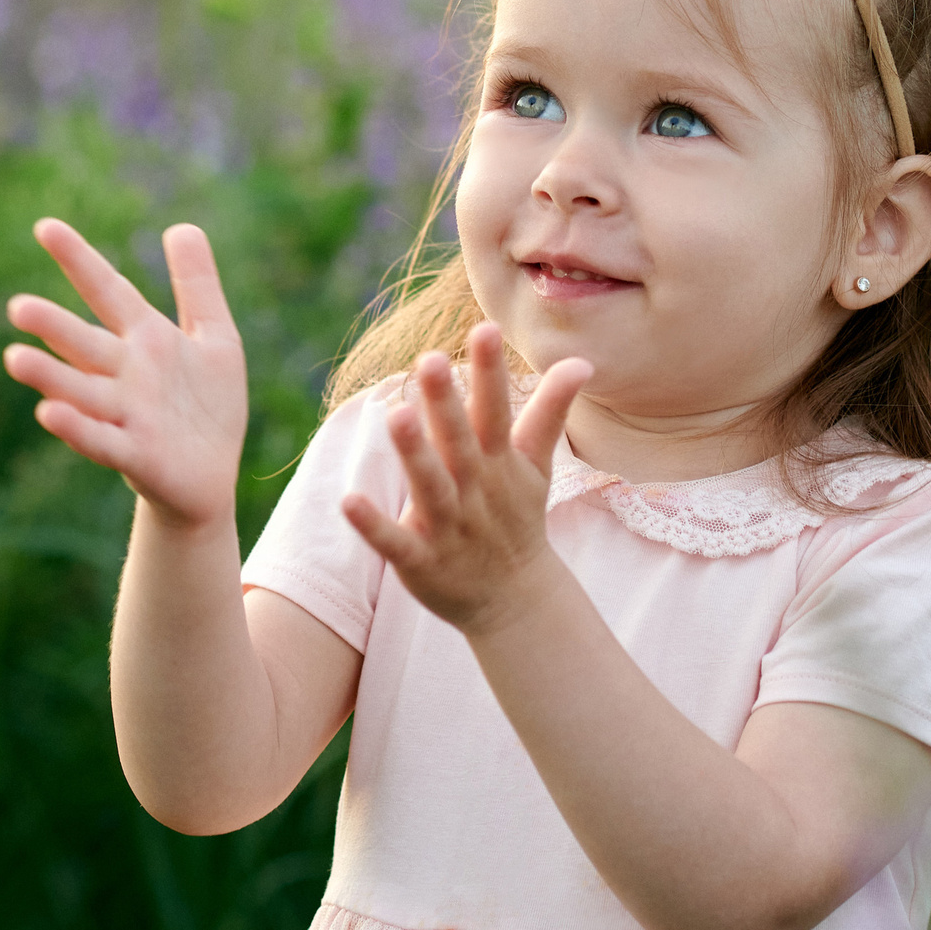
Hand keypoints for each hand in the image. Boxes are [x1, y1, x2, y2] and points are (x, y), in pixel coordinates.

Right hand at [4, 219, 245, 530]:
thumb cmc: (206, 406)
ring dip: (50, 377)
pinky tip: (49, 414)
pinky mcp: (135, 454)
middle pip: (84, 344)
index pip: (109, 291)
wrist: (212, 476)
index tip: (45, 226)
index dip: (80, 260)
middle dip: (53, 327)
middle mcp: (126, 373)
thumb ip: (197, 285)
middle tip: (18, 307)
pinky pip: (102, 440)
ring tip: (15, 360)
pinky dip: (78, 429)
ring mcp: (126, 414)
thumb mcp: (215, 337)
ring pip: (82, 391)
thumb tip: (181, 226)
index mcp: (146, 339)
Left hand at [342, 324, 591, 635]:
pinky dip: (374, 525)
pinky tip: (349, 501)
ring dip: (414, 453)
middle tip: (429, 360)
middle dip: (445, 404)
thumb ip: (551, 410)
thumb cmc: (516, 519)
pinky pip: (396, 542)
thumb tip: (581, 361)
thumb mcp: (536, 465)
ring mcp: (449, 527)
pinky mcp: (421, 562)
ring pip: (430, 486)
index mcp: (498, 463)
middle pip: (459, 442)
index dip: (491, 372)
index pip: (496, 411)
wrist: (513, 600)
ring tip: (395, 415)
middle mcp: (475, 490)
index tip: (486, 329)